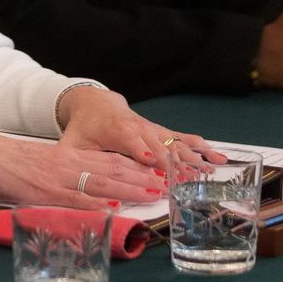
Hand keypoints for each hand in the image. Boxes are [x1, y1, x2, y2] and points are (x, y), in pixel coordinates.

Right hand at [0, 131, 164, 207]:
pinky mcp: (46, 193)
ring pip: (100, 183)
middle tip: (165, 185)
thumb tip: (83, 192)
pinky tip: (112, 210)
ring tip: (150, 195)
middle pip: (112, 171)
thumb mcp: (41, 163)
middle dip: (141, 178)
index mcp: (68, 157)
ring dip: (128, 190)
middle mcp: (69, 165)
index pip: (109, 161)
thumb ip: (63, 175)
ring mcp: (59, 179)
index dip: (135, 169)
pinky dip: (96, 206)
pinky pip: (75, 200)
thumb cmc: (8, 161)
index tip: (155, 175)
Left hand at [55, 86, 222, 174]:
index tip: (155, 164)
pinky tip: (218, 157)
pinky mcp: (161, 131)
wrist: (96, 102)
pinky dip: (201, 148)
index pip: (132, 142)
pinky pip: (183, 139)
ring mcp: (153, 129)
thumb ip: (71, 161)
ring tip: (211, 170)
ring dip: (193, 157)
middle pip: (160, 145)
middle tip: (190, 180)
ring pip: (175, 142)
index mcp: (116, 130)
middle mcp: (138, 128)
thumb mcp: (72, 143)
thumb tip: (64, 179)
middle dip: (174, 162)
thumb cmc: (83, 127)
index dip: (143, 152)